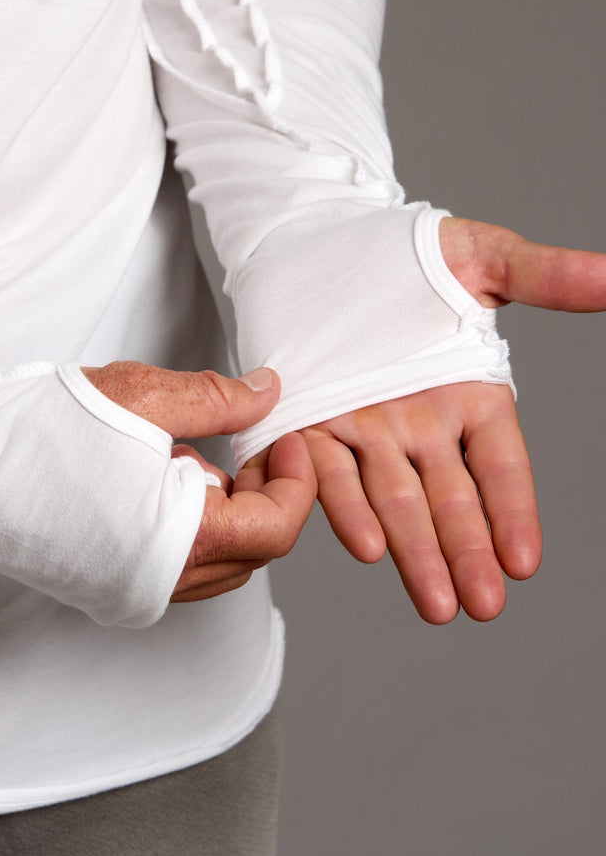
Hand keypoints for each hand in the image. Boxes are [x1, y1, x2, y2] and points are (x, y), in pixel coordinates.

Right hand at [82, 361, 316, 602]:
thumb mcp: (144, 396)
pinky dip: (189, 532)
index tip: (284, 436)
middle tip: (250, 443)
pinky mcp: (103, 591)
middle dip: (266, 496)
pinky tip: (158, 485)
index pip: (278, 529)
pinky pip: (175, 572)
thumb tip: (268, 395)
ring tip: (193, 459)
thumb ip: (220, 400)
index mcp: (179, 544)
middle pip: (253, 552)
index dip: (295, 478)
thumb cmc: (39, 427)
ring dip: (228, 516)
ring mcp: (128, 594)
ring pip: (216, 565)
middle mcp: (158, 585)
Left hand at [300, 217, 605, 623]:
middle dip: (466, 554)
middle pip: (449, 500)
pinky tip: (366, 546)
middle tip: (482, 606)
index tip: (525, 561)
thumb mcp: (481, 258)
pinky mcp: (312, 426)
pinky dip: (346, 509)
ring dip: (413, 554)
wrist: (321, 249)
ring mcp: (365, 431)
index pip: (499, 466)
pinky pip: (330, 473)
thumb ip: (544, 276)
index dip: (512, 512)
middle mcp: (419, 427)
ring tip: (436, 603)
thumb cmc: (405, 254)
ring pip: (394, 502)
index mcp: (467, 397)